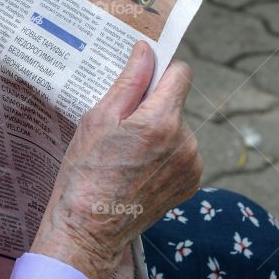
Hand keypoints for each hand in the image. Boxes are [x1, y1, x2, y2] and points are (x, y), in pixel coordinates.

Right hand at [31, 41, 200, 278]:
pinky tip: (138, 168)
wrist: (90, 228)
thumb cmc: (86, 171)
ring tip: (126, 152)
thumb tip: (146, 49)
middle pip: (176, 102)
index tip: (141, 78)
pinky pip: (182, 151)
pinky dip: (165, 153)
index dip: (160, 71)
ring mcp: (192, 165)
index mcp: (162, 121)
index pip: (180, 73)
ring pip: (178, 127)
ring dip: (159, 131)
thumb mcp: (98, 118)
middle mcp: (186, 142)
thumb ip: (129, 81)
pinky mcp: (191, 183)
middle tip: (120, 127)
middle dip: (152, 106)